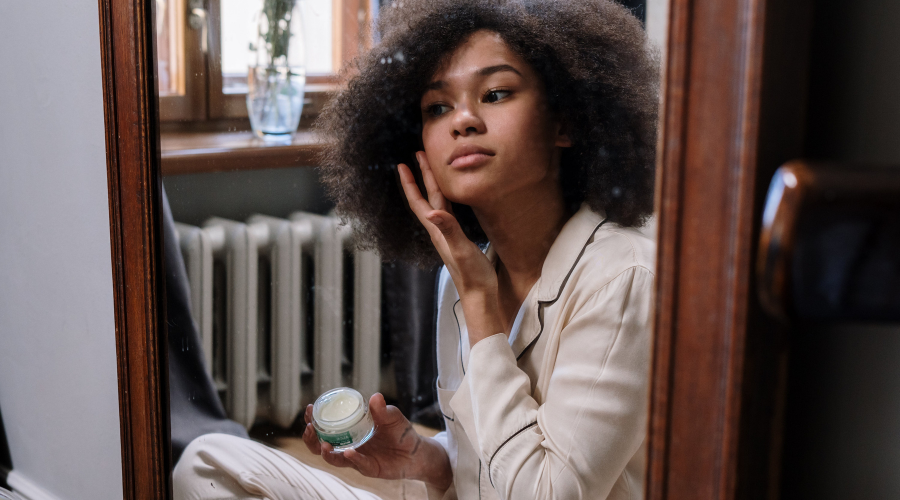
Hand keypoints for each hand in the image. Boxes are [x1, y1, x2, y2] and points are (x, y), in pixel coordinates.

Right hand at [302, 392, 451, 488]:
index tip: (310, 408)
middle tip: (309, 427)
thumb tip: (375, 396)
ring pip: (334, 459)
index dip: (314, 419)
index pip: (326, 426)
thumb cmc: (401, 432)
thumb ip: (383, 409)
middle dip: (311, 438)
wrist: (417, 452)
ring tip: (323, 444)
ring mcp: (357, 458)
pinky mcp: (369, 468)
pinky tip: (348, 453)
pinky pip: (357, 465)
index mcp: (350, 430)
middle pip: (321, 445)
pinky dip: (352, 459)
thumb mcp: (392, 417)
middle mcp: (349, 445)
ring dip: (325, 452)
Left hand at [398, 152, 504, 342]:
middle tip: (418, 155)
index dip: (411, 183)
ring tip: (433, 170)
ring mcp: (448, 235)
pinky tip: (452, 197)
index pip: (420, 202)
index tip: (403, 164)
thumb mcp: (460, 249)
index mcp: (437, 231)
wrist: (480, 295)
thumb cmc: (471, 275)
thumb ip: (448, 229)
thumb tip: (432, 212)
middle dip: (422, 177)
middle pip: (428, 198)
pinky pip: (450, 213)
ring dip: (433, 186)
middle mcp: (440, 231)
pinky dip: (448, 199)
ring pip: (438, 204)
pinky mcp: (459, 239)